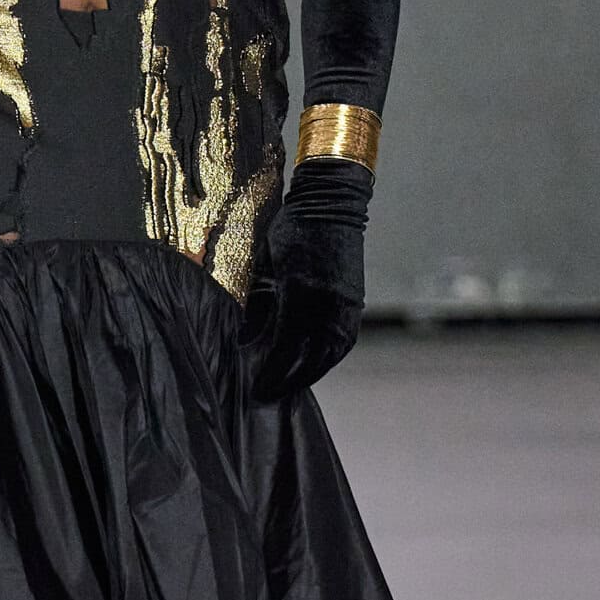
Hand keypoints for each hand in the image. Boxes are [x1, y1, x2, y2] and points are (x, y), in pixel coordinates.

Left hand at [240, 162, 370, 403]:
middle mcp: (327, 305)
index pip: (285, 348)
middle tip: (268, 396)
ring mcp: (345, 304)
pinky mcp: (354, 301)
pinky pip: (343, 341)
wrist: (331, 203)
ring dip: (310, 374)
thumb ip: (256, 305)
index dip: (270, 372)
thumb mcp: (264, 265)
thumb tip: (244, 341)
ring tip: (290, 386)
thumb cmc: (290, 229)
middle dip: (287, 381)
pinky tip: (314, 365)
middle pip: (309, 359)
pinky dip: (328, 358)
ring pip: (330, 354)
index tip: (255, 388)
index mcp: (300, 294)